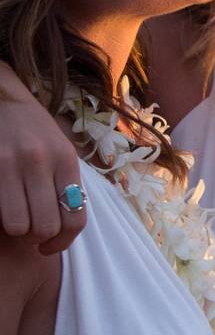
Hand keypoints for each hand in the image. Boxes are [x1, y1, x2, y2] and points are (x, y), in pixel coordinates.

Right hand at [0, 62, 84, 253]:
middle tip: (31, 233)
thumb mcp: (60, 150)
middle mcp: (41, 162)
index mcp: (66, 160)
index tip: (50, 247)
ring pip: (17, 226)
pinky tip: (1, 206)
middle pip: (45, 227)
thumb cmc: (34, 131)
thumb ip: (64, 183)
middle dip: (37, 239)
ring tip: (15, 217)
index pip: (75, 218)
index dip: (62, 243)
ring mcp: (11, 164)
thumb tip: (66, 226)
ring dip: (15, 229)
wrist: (4, 101)